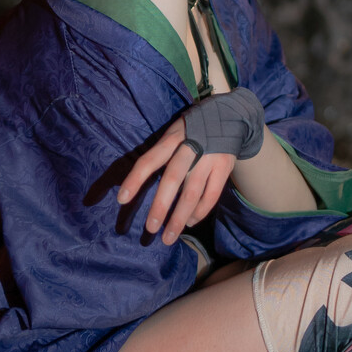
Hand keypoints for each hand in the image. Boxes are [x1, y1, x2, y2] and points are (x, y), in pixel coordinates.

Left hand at [115, 117, 235, 244]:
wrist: (230, 115)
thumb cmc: (192, 129)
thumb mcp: (173, 132)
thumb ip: (159, 154)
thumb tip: (136, 183)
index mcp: (172, 138)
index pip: (149, 160)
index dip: (135, 180)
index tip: (121, 200)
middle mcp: (191, 147)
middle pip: (173, 179)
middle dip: (160, 206)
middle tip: (150, 228)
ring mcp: (210, 158)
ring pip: (193, 193)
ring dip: (179, 217)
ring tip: (168, 237)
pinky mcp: (224, 167)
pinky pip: (211, 195)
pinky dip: (200, 212)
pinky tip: (189, 222)